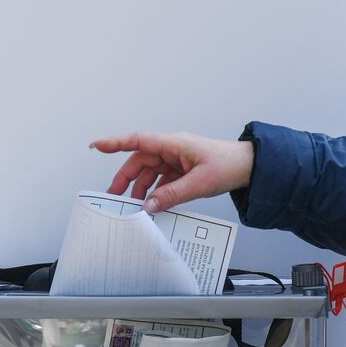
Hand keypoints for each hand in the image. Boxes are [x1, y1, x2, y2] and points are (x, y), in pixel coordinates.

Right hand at [89, 131, 253, 212]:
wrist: (248, 167)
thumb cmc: (228, 165)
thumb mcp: (199, 183)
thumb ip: (172, 195)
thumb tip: (148, 206)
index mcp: (174, 143)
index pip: (138, 140)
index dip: (115, 143)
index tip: (96, 146)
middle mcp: (172, 148)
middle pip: (140, 160)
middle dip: (126, 178)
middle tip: (114, 196)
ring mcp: (176, 159)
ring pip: (149, 171)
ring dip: (141, 187)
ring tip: (134, 205)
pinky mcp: (182, 169)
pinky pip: (161, 179)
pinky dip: (155, 191)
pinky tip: (152, 203)